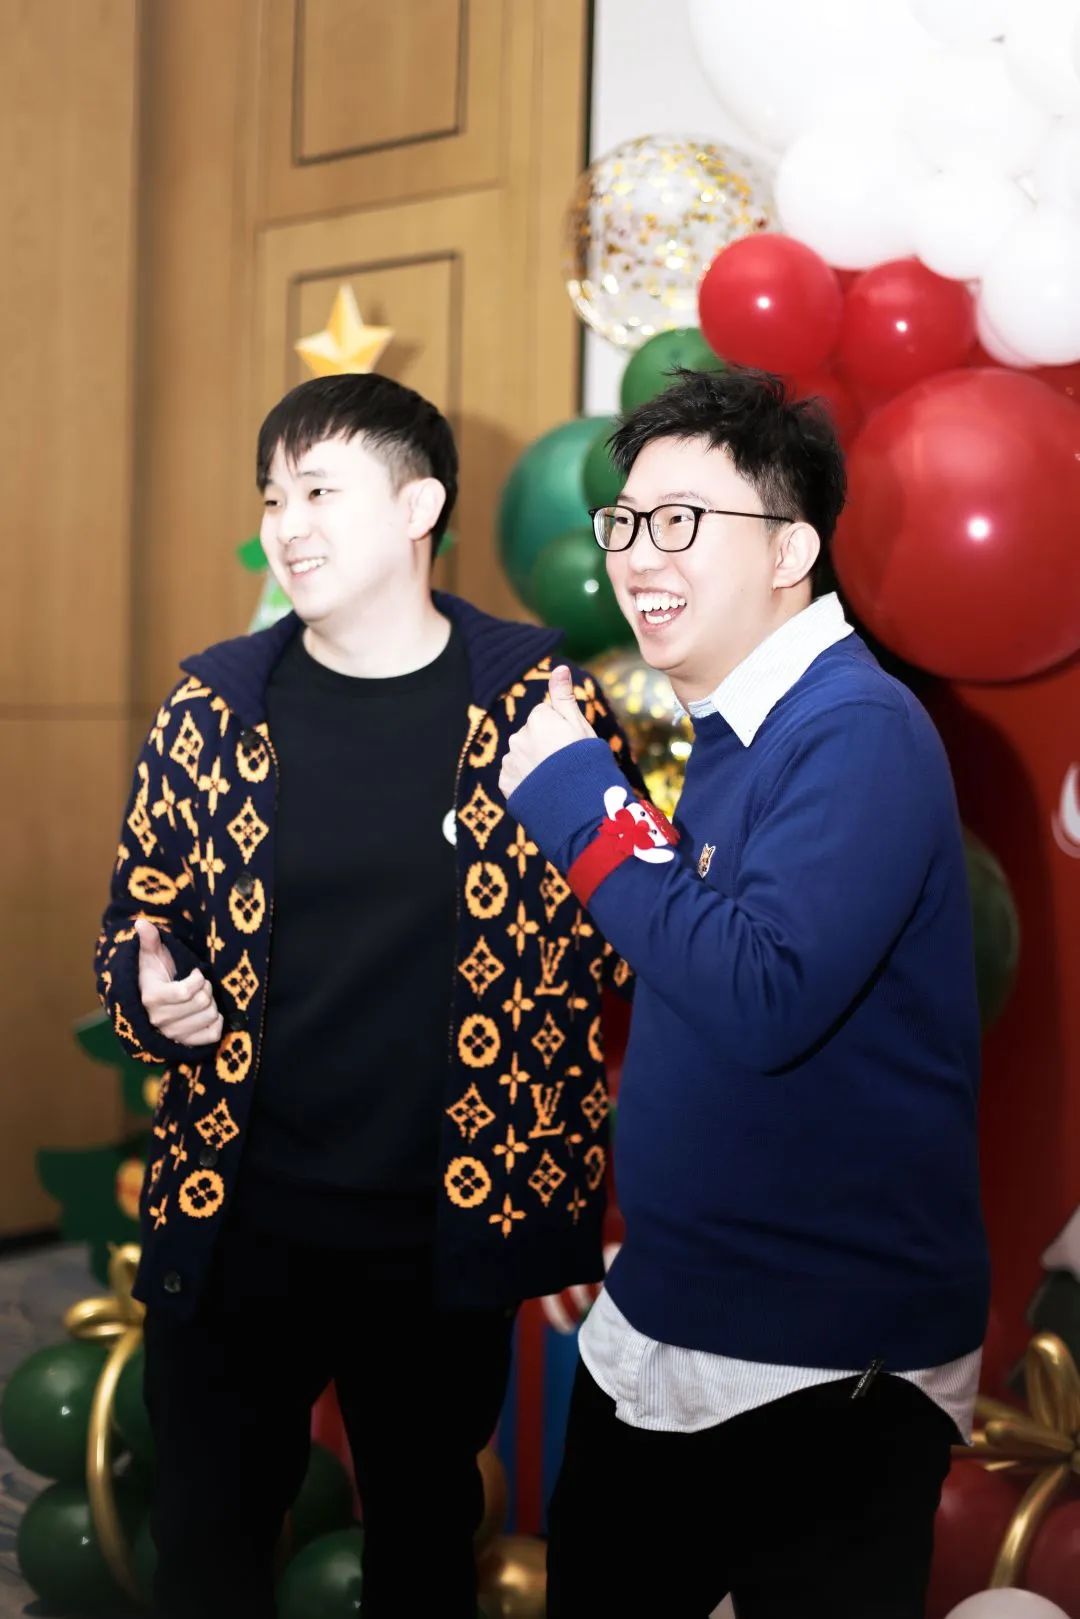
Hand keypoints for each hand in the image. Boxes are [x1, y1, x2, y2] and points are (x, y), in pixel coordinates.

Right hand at [135, 917, 223, 1047]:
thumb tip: (141, 922)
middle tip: (200, 984)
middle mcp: (160, 1020)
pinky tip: (208, 1012)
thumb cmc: (149, 976)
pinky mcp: (184, 1044)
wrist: (142, 1005)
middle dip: (206, 988)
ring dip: (212, 1004)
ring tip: (202, 997)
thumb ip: (149, 941)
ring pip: (210, 1017)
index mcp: (152, 997)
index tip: (195, 973)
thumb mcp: (149, 956)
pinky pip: (212, 1035)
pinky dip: (216, 1023)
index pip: (186, 992)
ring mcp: (172, 1034)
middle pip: (202, 1002)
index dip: (198, 979)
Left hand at [499, 665, 596, 799]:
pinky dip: (526, 782)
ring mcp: (510, 760)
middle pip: (532, 735)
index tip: (571, 746)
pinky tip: (542, 791)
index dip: (561, 731)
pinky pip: (515, 777)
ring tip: (554, 781)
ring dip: (534, 765)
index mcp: (538, 718)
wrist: (575, 803)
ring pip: (523, 756)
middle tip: (563, 765)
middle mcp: (518, 736)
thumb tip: (560, 666)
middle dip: (545, 747)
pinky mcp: (505, 783)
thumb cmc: (583, 760)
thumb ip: (564, 696)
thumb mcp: (579, 724)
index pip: (546, 716)